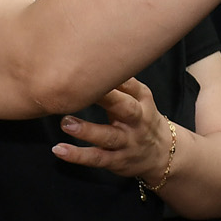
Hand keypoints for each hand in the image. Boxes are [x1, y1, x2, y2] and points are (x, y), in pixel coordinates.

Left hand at [51, 78, 171, 184]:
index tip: (93, 66)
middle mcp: (137, 121)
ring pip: (108, 137)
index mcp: (142, 101)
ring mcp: (127, 143)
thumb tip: (93, 59)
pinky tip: (59, 150)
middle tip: (81, 90)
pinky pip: (97, 158)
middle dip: (107, 98)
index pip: (131, 85)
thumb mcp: (139, 99)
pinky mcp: (116, 161)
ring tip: (66, 122)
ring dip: (86, 130)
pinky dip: (77, 156)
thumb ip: (120, 83)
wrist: (161, 155)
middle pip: (125, 108)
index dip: (115, 77)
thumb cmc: (141, 119)